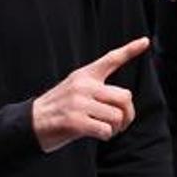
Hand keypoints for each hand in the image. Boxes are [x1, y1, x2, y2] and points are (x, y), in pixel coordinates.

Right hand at [31, 37, 149, 152]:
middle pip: (124, 97)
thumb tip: (124, 104)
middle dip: (128, 114)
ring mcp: (78, 103)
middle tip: (120, 123)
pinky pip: (105, 130)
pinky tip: (97, 134)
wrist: (31, 122)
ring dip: (116, 128)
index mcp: (84, 75)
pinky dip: (106, 135)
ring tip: (106, 129)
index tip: (145, 41)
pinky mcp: (75, 121)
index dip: (130, 50)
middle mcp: (83, 85)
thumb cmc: (59, 108)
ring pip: (117, 116)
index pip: (111, 59)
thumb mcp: (75, 89)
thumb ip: (96, 91)